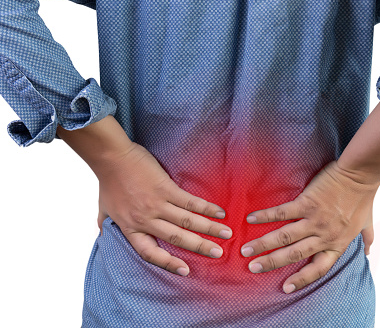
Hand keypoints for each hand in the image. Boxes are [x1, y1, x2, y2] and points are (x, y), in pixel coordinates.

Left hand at [96, 142, 232, 276]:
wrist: (111, 157)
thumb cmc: (108, 180)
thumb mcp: (104, 208)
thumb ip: (106, 223)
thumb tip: (102, 232)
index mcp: (130, 228)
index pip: (150, 253)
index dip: (168, 263)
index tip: (186, 271)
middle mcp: (146, 220)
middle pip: (177, 238)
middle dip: (201, 247)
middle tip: (219, 253)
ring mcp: (157, 204)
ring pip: (188, 221)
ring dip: (210, 228)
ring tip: (227, 233)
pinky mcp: (166, 188)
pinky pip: (190, 202)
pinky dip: (206, 208)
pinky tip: (219, 212)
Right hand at [240, 160, 377, 292]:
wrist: (360, 174)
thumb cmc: (363, 197)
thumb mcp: (366, 223)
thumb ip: (366, 238)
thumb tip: (369, 252)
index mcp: (337, 244)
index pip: (318, 269)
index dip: (301, 280)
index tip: (285, 288)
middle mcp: (324, 236)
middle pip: (293, 255)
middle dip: (271, 263)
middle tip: (253, 268)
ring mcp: (314, 220)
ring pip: (284, 237)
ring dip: (262, 244)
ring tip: (246, 250)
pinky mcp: (307, 203)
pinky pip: (282, 213)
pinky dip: (265, 216)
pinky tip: (251, 219)